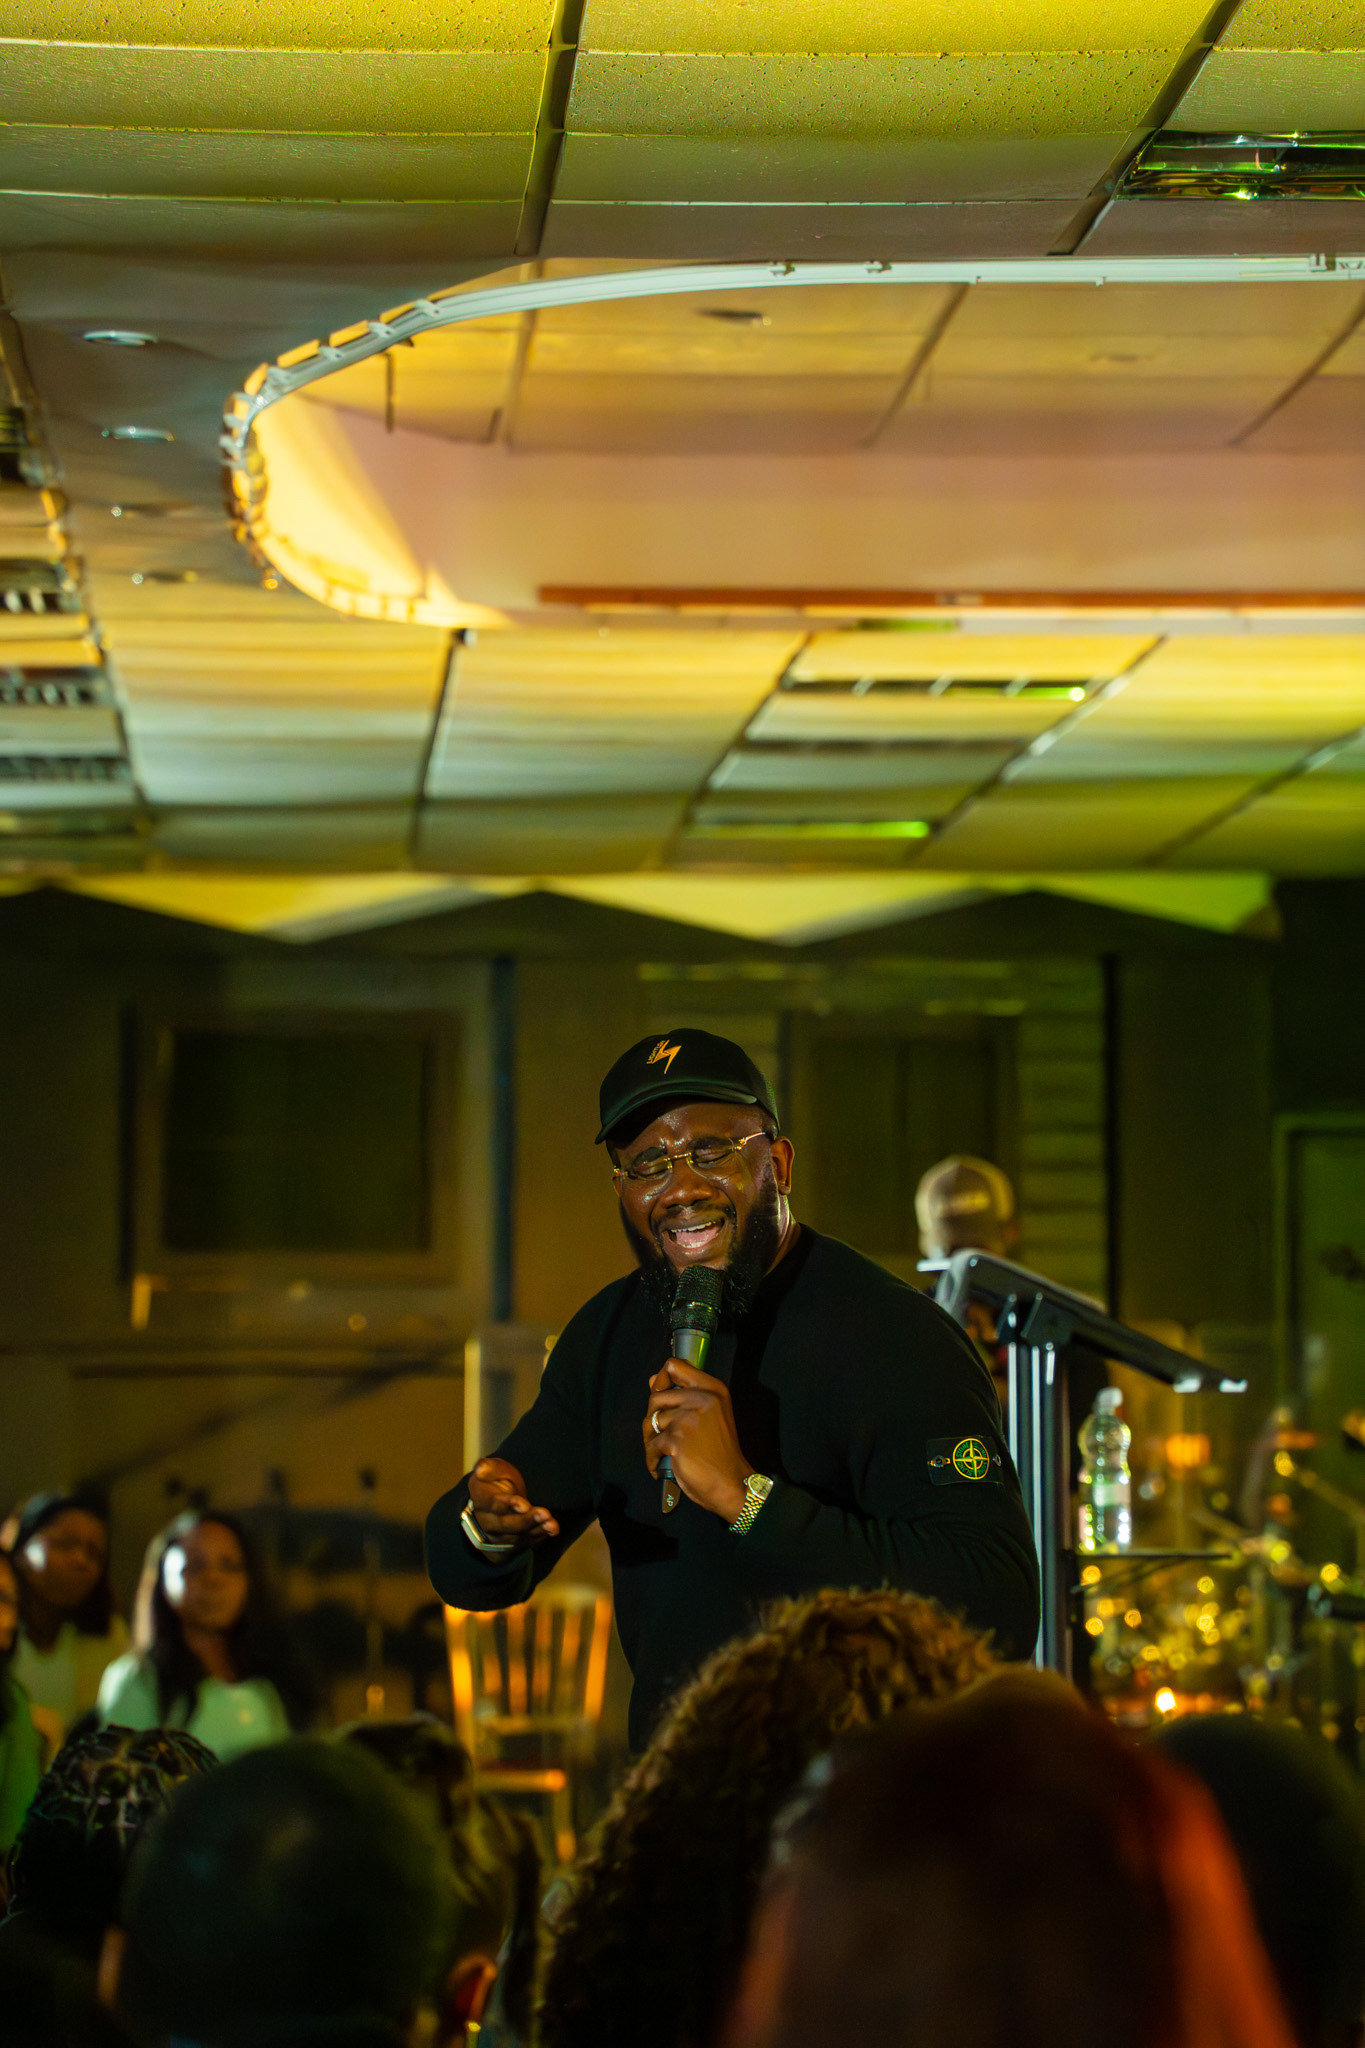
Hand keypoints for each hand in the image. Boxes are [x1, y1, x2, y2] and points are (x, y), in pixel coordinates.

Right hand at [467, 1458, 559, 1545]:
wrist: (500, 1495)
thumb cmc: (497, 1478)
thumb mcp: (493, 1468)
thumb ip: (488, 1467)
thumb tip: (481, 1468)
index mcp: (481, 1499)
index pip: (492, 1505)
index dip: (508, 1504)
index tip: (524, 1504)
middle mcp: (486, 1521)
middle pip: (505, 1524)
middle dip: (526, 1520)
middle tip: (544, 1514)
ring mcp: (497, 1534)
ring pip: (517, 1536)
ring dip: (536, 1529)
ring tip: (551, 1524)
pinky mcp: (510, 1542)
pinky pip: (525, 1542)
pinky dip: (540, 1535)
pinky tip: (552, 1529)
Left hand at [644, 1358, 751, 1522]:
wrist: (731, 1483)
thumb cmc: (719, 1452)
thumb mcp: (708, 1415)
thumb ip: (682, 1395)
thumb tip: (652, 1380)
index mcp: (712, 1389)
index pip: (675, 1366)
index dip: (662, 1379)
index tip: (660, 1393)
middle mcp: (701, 1399)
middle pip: (656, 1396)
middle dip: (653, 1418)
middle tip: (662, 1436)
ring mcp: (688, 1419)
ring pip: (650, 1421)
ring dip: (651, 1440)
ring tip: (664, 1452)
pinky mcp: (677, 1440)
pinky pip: (651, 1444)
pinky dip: (653, 1458)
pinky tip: (662, 1465)